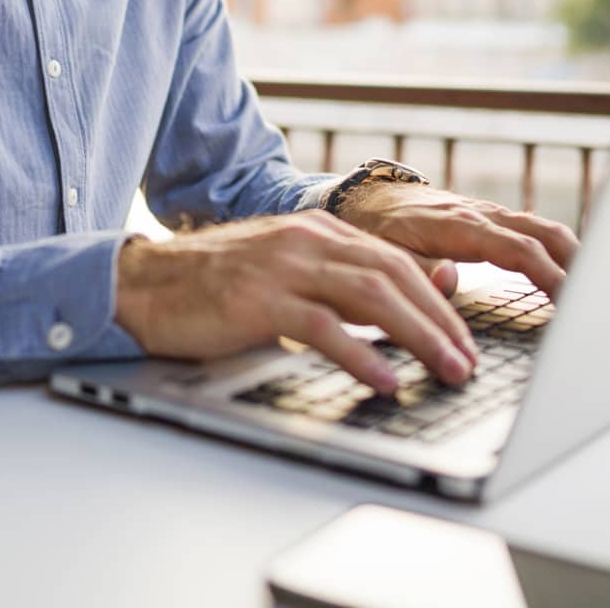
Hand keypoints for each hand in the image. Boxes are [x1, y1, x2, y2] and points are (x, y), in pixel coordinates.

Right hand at [114, 214, 479, 393]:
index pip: (396, 261)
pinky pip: (322, 327)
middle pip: (394, 276)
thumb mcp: (288, 272)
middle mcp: (306, 240)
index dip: (437, 300)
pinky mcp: (257, 299)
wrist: (142, 283)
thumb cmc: (215, 285)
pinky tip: (385, 380)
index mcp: (317, 230)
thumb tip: (418, 288)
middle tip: (467, 362)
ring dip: (418, 337)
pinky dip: (361, 355)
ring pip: (370, 295)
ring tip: (445, 370)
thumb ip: (345, 279)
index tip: (463, 339)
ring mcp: (282, 267)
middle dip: (439, 321)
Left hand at [331, 182, 577, 294]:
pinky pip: (533, 230)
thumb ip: (418, 269)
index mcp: (461, 227)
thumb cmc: (374, 230)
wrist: (365, 197)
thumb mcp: (384, 253)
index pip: (520, 250)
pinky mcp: (490, 220)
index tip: (572, 301)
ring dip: (573, 253)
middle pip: (545, 233)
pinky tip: (569, 272)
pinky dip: (557, 248)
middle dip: (577, 261)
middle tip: (599, 296)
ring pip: (544, 228)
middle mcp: (482, 216)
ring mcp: (489, 215)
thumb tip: (451, 280)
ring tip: (596, 287)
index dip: (549, 275)